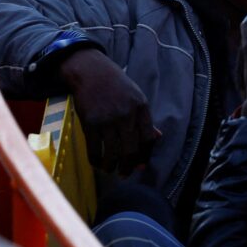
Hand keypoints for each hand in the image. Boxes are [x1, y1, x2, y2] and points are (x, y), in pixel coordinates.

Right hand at [59, 48, 158, 174]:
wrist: (92, 72)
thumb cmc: (117, 85)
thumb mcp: (137, 97)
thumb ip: (146, 119)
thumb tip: (157, 138)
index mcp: (141, 108)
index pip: (148, 138)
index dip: (145, 155)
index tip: (141, 164)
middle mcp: (126, 114)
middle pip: (131, 149)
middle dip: (129, 167)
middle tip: (125, 174)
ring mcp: (107, 119)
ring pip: (112, 153)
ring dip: (111, 167)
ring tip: (111, 170)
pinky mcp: (90, 123)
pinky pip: (94, 149)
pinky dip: (96, 161)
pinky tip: (98, 163)